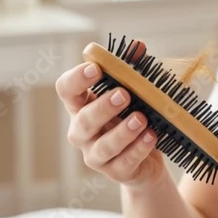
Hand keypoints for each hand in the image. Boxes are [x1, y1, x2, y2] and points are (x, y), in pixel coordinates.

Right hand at [55, 47, 166, 189]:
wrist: (148, 154)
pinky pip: (124, 163)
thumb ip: (132, 67)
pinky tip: (151, 136)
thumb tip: (138, 46)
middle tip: (124, 94)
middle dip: (103, 107)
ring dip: (122, 132)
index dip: (77, 79)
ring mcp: (96, 155)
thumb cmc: (133, 113)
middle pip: (83, 121)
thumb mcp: (134, 90)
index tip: (96, 68)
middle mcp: (83, 131)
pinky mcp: (116, 172)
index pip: (66, 90)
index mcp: (82, 105)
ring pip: (103, 146)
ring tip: (141, 119)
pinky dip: (138, 149)